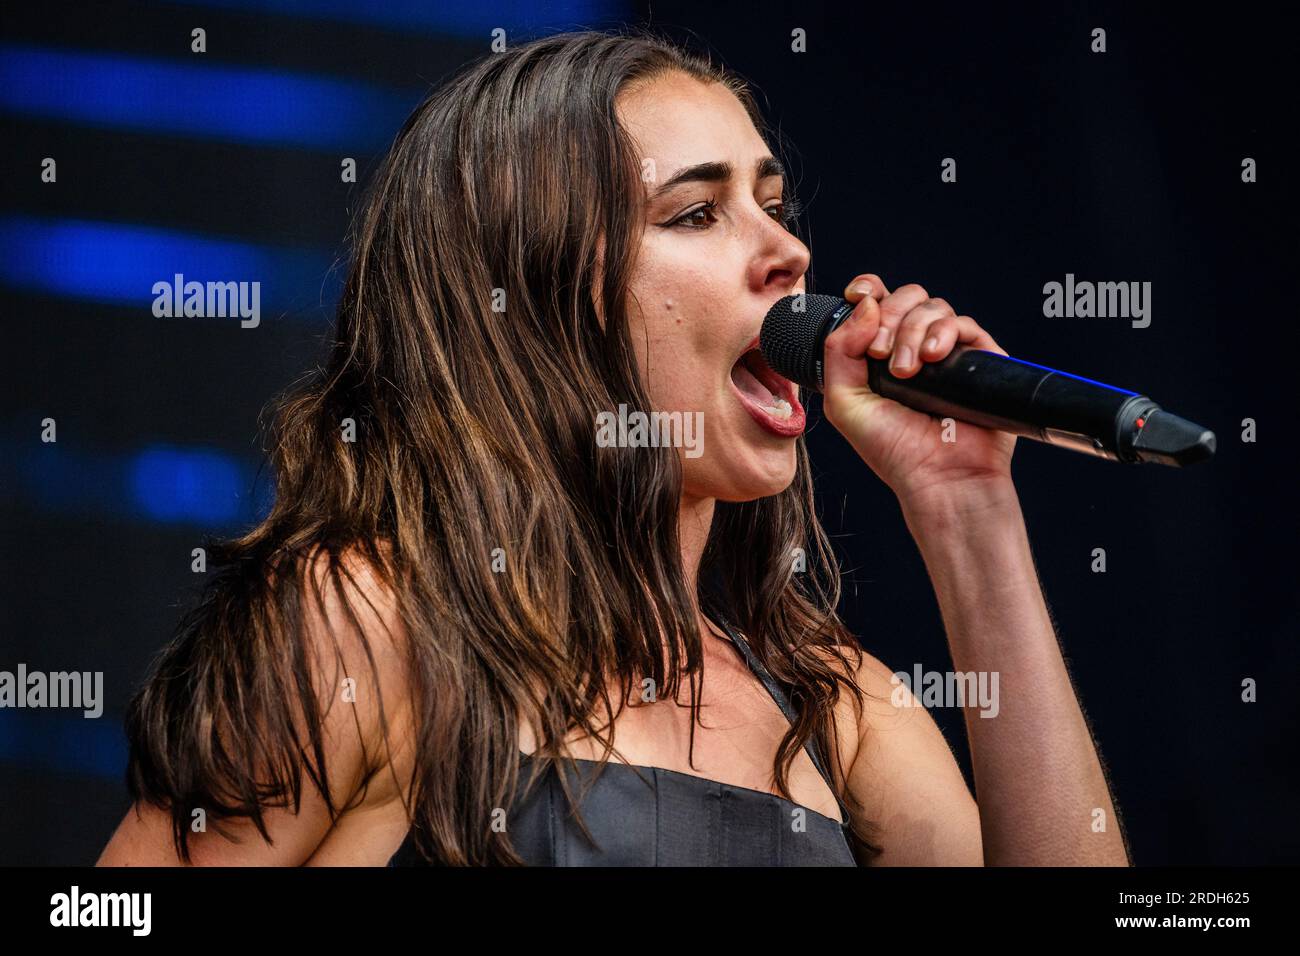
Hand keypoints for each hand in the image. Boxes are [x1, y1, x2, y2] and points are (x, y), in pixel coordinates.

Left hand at [821, 274, 1018, 506]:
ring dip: (913, 332)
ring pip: (933, 307)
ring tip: (906, 371)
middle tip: (881, 356)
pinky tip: (933, 358)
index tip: (857, 295)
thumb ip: (839, 350)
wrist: (938, 477)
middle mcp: (915, 346)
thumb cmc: (892, 448)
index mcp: (880, 352)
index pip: (876, 301)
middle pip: (905, 298)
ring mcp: (948, 352)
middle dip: (888, 317)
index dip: (868, 289)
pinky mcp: (979, 359)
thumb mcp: (844, 402)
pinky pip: (964, 324)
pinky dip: (944, 333)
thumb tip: (866, 303)